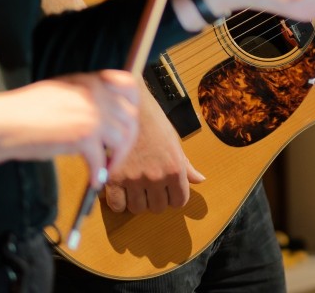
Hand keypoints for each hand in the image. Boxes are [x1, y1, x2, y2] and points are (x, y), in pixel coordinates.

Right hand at [0, 70, 139, 188]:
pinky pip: (101, 159)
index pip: (129, 86)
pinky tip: (93, 181)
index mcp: (90, 81)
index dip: (133, 107)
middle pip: (129, 118)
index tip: (127, 123)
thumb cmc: (25, 110)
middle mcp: (96, 95)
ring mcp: (91, 115)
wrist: (5, 122)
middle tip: (116, 156)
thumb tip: (102, 114)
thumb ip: (84, 96)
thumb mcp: (61, 91)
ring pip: (121, 139)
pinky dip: (98, 173)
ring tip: (104, 170)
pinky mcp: (84, 136)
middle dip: (126, 141)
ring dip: (116, 159)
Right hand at [104, 89, 203, 212]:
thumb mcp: (175, 142)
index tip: (168, 192)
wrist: (130, 107)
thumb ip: (186, 165)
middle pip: (158, 207)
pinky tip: (120, 192)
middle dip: (156, 199)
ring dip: (137, 201)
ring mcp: (134, 178)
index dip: (174, 198)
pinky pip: (117, 205)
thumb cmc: (154, 122)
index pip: (179, 201)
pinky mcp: (114, 177)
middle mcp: (156, 177)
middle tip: (150, 188)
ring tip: (135, 188)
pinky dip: (119, 202)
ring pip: (138, 208)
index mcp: (174, 169)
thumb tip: (200, 179)